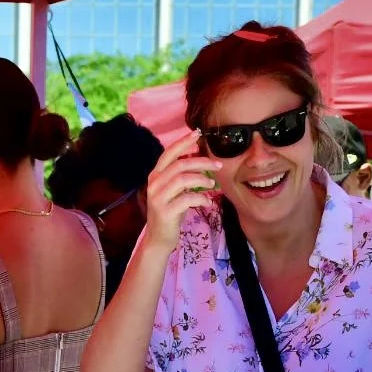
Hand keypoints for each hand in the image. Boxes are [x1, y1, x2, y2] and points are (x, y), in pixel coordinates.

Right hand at [142, 132, 220, 253]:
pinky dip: (200, 197)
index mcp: (156, 175)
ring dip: (201, 179)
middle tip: (218, 164)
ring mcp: (158, 198)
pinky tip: (207, 200)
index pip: (169, 153)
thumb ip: (181, 174)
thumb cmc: (170, 211)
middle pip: (179, 164)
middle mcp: (154, 184)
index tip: (198, 133)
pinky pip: (186, 198)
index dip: (183, 142)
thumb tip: (197, 154)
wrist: (159, 238)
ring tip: (212, 183)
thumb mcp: (174, 190)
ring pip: (182, 179)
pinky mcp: (165, 211)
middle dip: (201, 161)